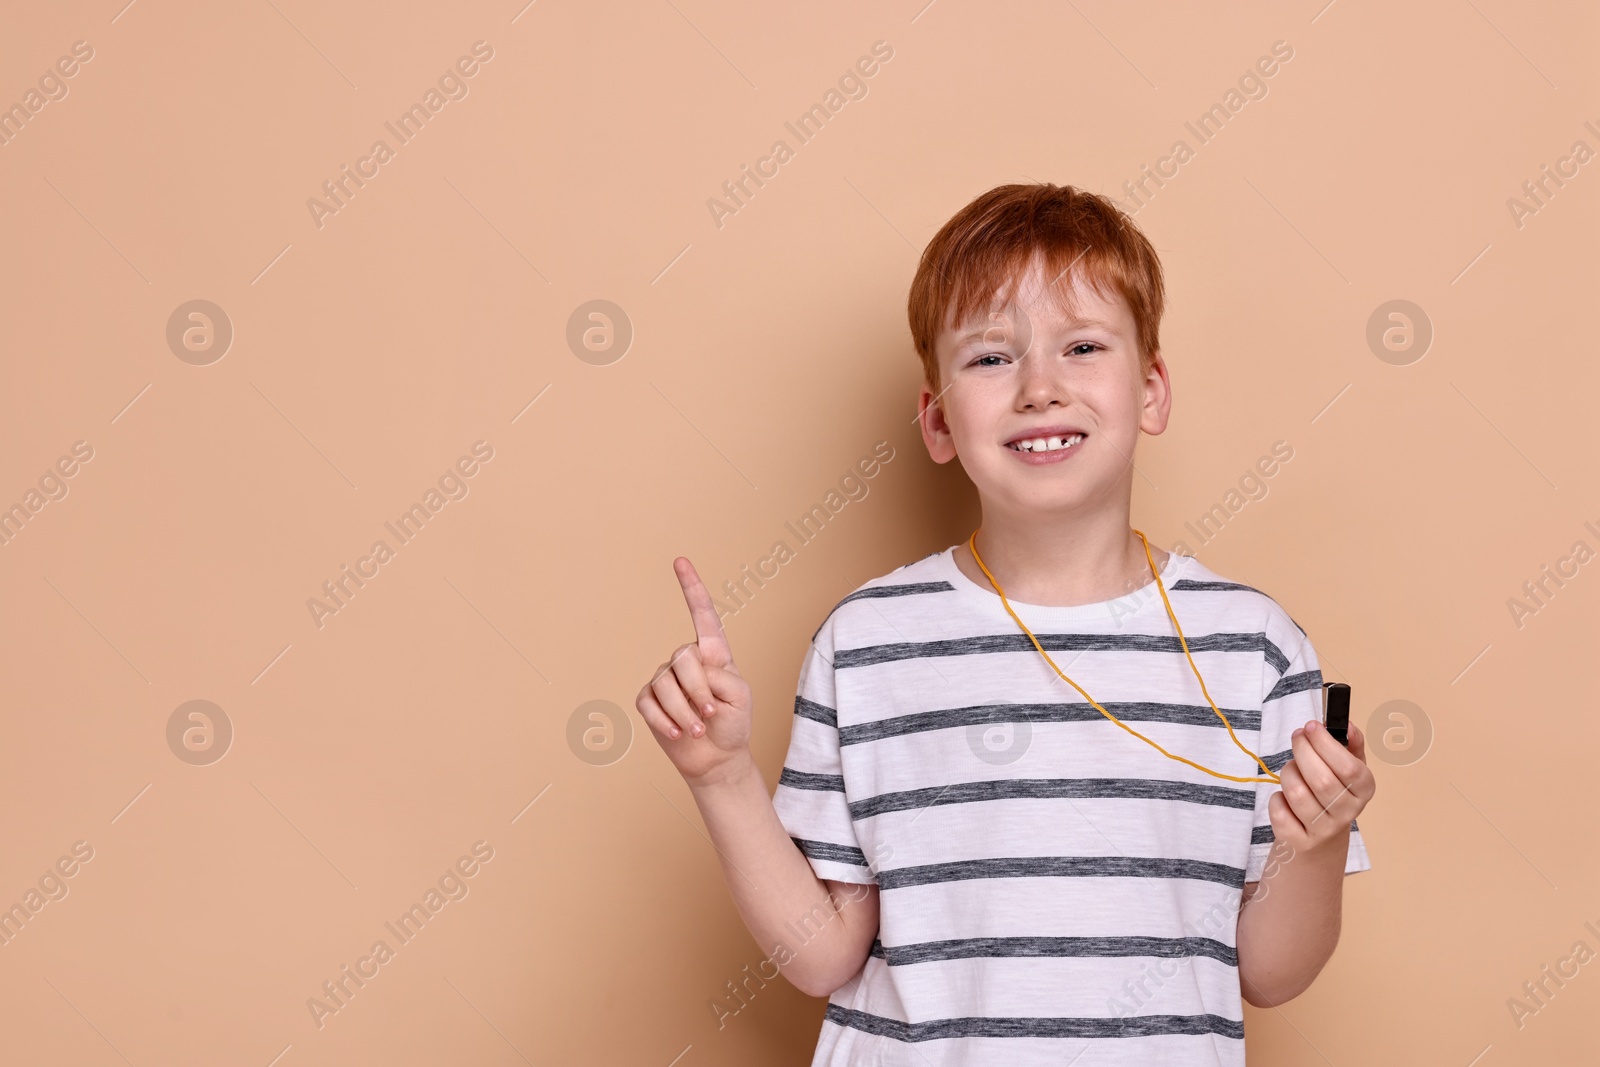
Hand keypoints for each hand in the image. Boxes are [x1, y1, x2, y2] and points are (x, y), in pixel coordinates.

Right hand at [634, 557, 754, 784]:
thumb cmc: (733, 723)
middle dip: (698, 690)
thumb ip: (720, 675)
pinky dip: (665, 722)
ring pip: (665, 684)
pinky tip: (678, 734)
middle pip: (682, 658)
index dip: (691, 588)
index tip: (680, 561)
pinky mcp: (649, 701)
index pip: (702, 615)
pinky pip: (649, 703)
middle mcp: (686, 661)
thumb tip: (691, 668)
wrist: (717, 758)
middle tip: (710, 713)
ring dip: (684, 713)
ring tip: (698, 729)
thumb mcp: (740, 696)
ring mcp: (665, 679)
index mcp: (713, 654)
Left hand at [1268, 720, 1376, 856]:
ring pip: (1297, 793)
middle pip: (1321, 779)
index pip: (1349, 768)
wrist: (1320, 840)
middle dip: (1302, 751)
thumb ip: (1349, 742)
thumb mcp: (1348, 767)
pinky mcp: (1300, 841)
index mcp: (1364, 790)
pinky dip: (1276, 799)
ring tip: (1292, 769)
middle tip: (1297, 738)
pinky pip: (1280, 812)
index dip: (1326, 744)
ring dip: (1288, 773)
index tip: (1311, 726)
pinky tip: (1285, 798)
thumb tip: (1345, 724)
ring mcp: (1324, 830)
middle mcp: (1348, 812)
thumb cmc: (1332, 793)